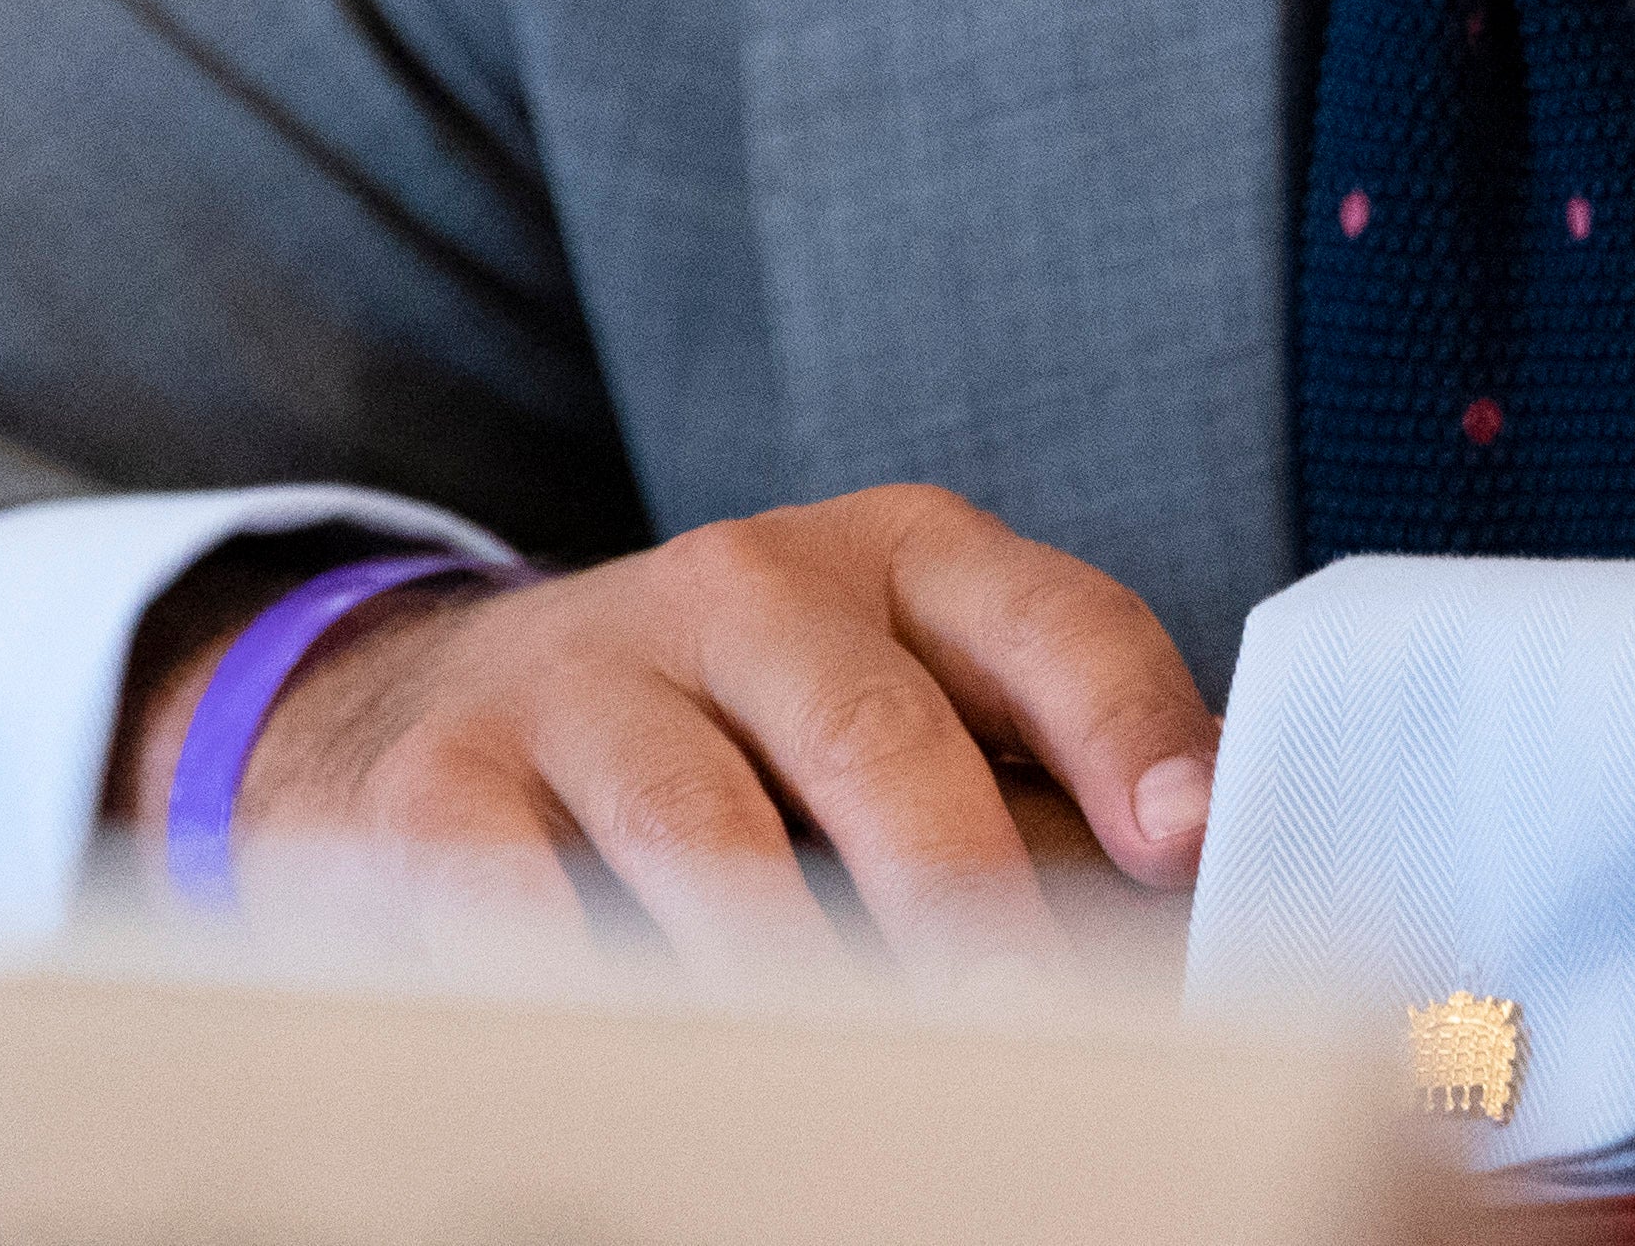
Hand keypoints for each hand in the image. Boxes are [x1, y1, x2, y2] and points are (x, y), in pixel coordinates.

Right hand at [119, 487, 1216, 972]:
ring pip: (707, 832)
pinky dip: (595, 992)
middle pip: (882, 735)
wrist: (429, 701)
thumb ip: (1040, 774)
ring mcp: (588, 671)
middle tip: (1025, 1017)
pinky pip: (525, 904)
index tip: (1187, 843)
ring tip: (861, 1074)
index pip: (1051, 626)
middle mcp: (747, 586)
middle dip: (963, 889)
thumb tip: (1205, 899)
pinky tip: (657, 1064)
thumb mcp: (893, 699)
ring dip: (791, 966)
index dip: (1128, 731)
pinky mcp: (443, 779)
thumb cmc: (733, 730)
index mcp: (900, 561)